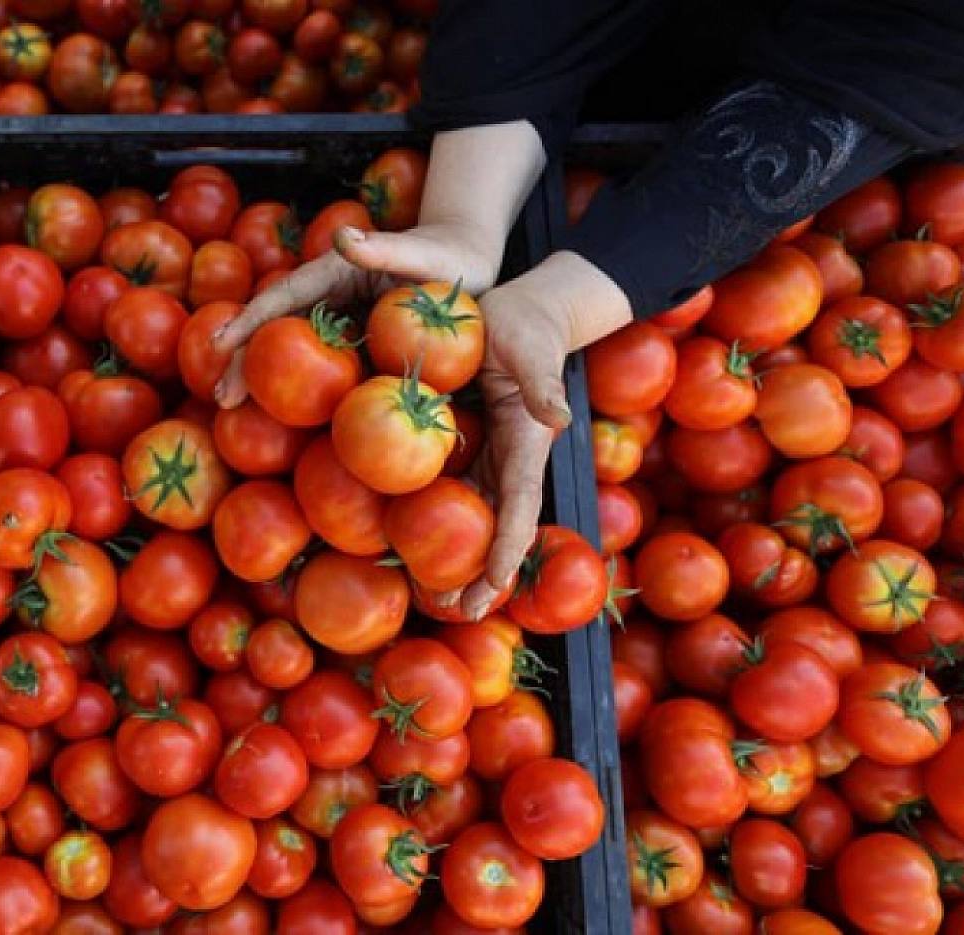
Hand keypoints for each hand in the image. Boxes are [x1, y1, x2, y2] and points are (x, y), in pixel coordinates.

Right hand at [212, 224, 501, 404]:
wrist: (474, 267)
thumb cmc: (452, 252)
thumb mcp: (423, 251)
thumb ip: (385, 247)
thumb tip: (343, 237)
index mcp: (335, 272)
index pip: (282, 297)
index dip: (249, 321)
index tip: (219, 344)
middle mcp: (329, 298)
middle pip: (277, 331)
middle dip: (244, 362)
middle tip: (223, 399)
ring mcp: (341, 325)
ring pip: (293, 354)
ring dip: (264, 382)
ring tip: (238, 414)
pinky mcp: (357, 346)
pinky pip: (324, 369)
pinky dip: (302, 392)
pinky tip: (288, 422)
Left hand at [444, 251, 632, 620]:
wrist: (518, 310)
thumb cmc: (528, 327)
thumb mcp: (533, 352)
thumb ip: (544, 385)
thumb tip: (559, 417)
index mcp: (527, 446)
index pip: (520, 507)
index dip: (507, 548)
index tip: (493, 584)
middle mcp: (508, 458)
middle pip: (495, 526)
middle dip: (482, 571)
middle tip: (457, 611)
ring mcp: (485, 453)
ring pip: (471, 515)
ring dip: (455, 556)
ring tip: (430, 594)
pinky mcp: (464, 441)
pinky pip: (447, 486)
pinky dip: (432, 517)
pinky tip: (404, 540)